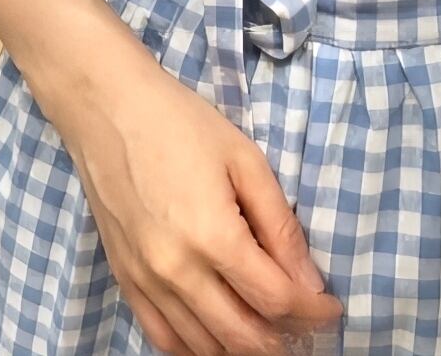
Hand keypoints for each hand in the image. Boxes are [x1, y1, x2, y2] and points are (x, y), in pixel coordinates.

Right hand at [41, 41, 344, 355]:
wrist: (109, 110)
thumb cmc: (181, 123)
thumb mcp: (245, 159)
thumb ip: (279, 225)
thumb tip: (309, 280)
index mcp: (213, 236)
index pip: (275, 300)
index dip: (312, 311)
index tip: (331, 307)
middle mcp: (176, 272)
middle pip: (243, 337)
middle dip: (286, 339)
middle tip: (309, 325)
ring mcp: (146, 281)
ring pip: (204, 347)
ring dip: (245, 349)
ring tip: (272, 331)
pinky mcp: (124, 280)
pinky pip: (164, 339)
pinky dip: (198, 348)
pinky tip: (220, 335)